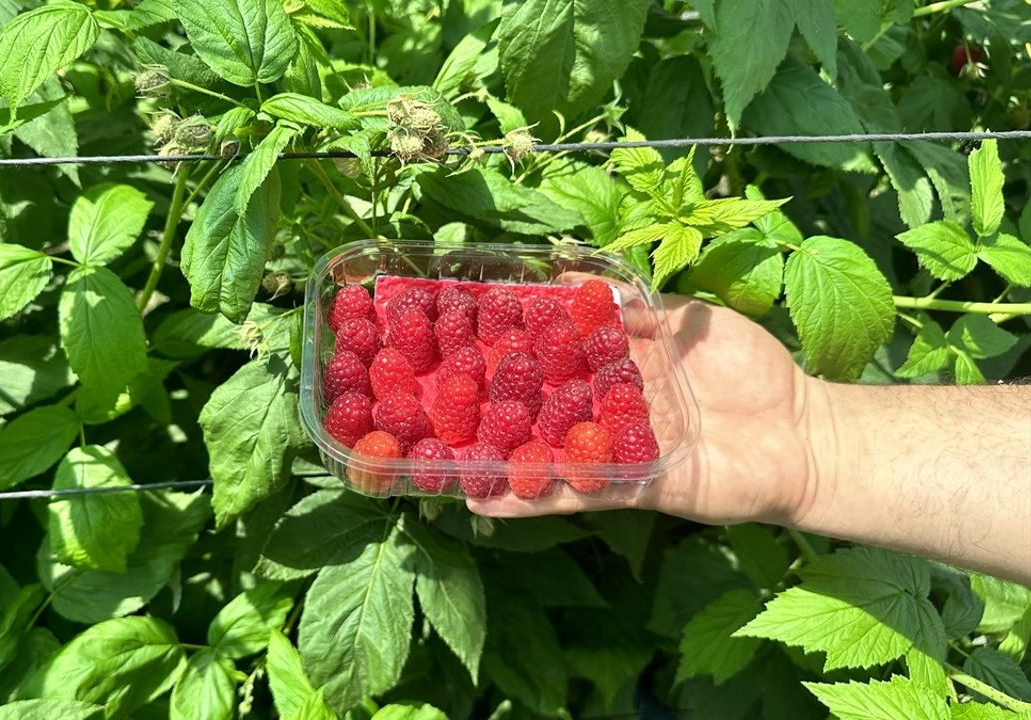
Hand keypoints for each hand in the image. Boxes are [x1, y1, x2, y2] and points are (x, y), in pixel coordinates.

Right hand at [468, 294, 823, 525]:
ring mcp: (612, 450)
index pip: (555, 351)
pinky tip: (483, 500)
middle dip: (489, 401)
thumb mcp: (690, 321)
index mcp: (618, 365)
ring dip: (493, 456)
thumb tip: (573, 280)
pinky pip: (571, 492)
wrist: (801, 434)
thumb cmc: (749, 368)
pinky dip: (529, 497)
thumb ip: (634, 306)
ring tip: (438, 456)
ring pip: (542, 450)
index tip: (466, 331)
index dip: (513, 343)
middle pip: (538, 403)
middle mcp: (605, 407)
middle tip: (432, 396)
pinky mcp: (627, 488)